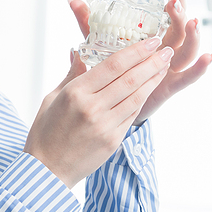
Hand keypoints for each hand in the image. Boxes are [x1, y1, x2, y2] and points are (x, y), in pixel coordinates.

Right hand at [24, 36, 172, 188]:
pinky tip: (149, 88)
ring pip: (137, 97)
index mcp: (75, 93)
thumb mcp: (51, 98)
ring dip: (153, 79)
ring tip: (164, 65)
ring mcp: (105, 126)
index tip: (150, 41)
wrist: (47, 170)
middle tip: (166, 49)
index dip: (135, 51)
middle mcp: (92, 108)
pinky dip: (143, 98)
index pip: (112, 66)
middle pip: (130, 79)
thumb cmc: (45, 133)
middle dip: (152, 62)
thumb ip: (71, 74)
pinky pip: (132, 114)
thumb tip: (79, 52)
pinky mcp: (113, 140)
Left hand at [68, 0, 211, 125]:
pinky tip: (207, 58)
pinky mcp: (169, 86)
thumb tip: (72, 0)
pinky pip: (188, 77)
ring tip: (192, 22)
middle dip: (180, 11)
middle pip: (181, 26)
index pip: (170, 10)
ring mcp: (170, 68)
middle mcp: (165, 49)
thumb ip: (88, 23)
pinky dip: (199, 68)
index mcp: (153, 36)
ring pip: (187, 48)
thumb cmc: (109, 73)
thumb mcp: (100, 43)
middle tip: (173, 0)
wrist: (112, 106)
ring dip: (192, 35)